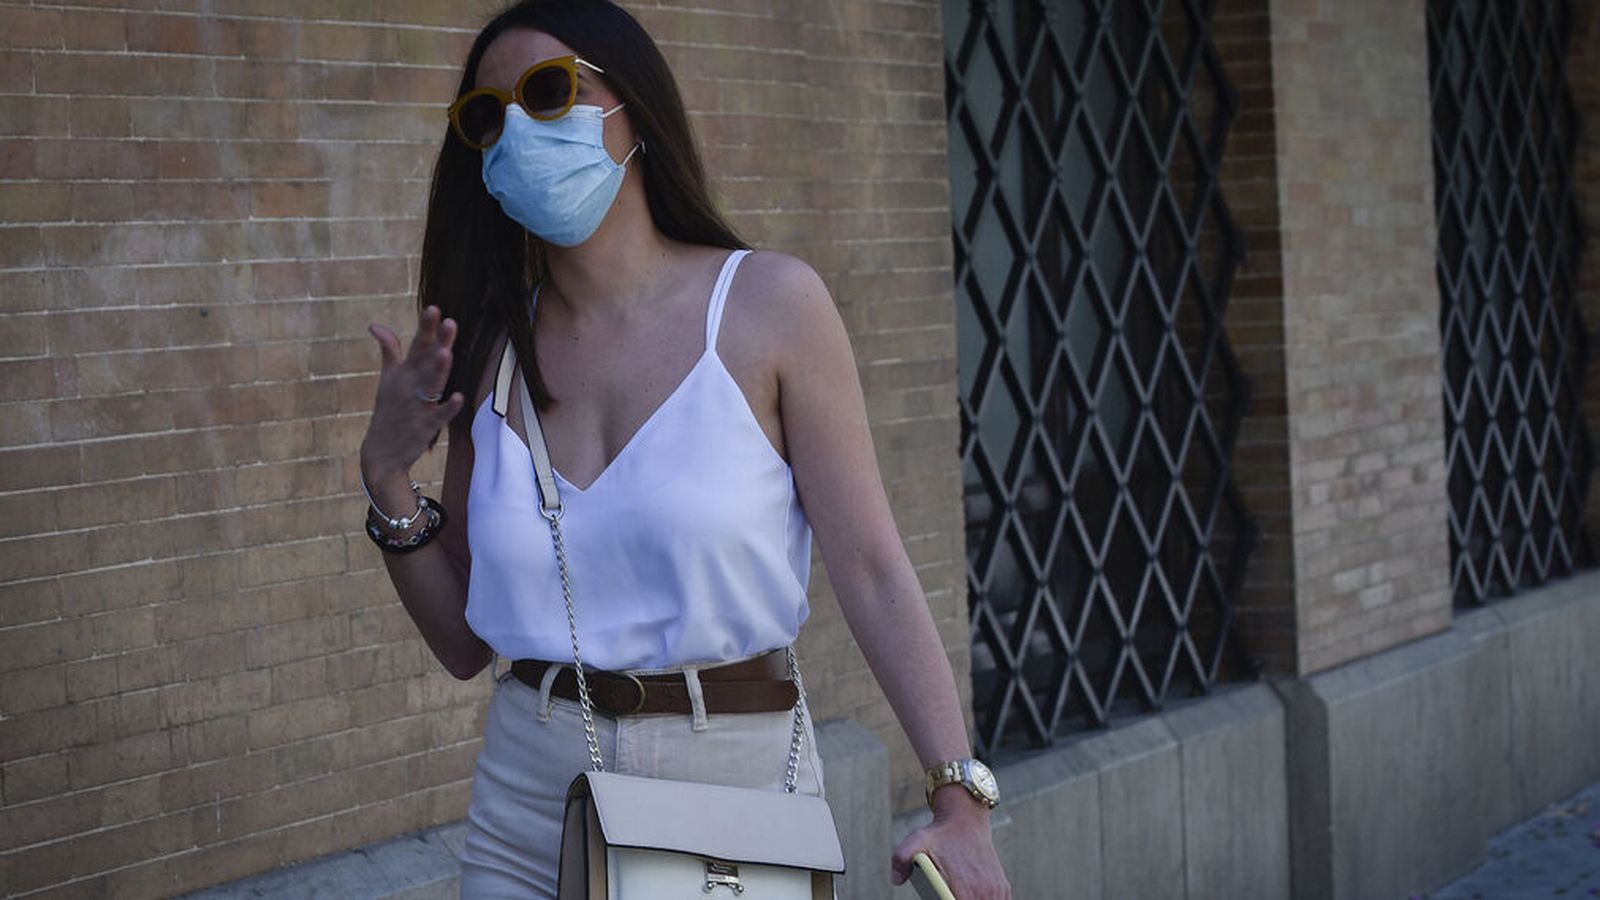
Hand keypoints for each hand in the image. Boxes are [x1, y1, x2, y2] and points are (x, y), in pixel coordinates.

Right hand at [360, 305, 465, 480]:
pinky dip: (448, 408)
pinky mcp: (424, 427)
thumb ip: (389, 351)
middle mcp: (408, 387)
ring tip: (446, 352)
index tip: (434, 308)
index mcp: (401, 373)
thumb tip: (376, 325)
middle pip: (426, 361)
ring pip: (431, 385)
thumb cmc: (388, 411)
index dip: (426, 328)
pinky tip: (459, 397)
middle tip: (448, 322)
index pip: (416, 346)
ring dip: (439, 370)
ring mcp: (416, 407)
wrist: (381, 452)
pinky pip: (438, 416)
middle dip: (437, 342)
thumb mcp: (386, 379)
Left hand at [891, 792, 1010, 899]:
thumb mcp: (916, 840)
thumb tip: (895, 880)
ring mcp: (995, 890)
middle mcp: (983, 891)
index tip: (944, 898)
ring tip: (959, 893)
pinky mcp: (1002, 887)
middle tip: (947, 893)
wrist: (967, 817)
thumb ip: (901, 859)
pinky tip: (973, 896)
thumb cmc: (939, 833)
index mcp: (963, 888)